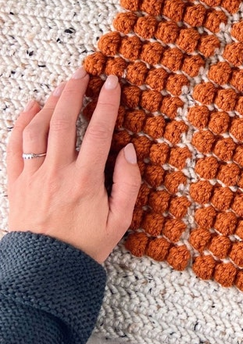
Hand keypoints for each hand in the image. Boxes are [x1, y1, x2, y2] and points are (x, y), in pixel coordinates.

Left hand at [5, 67, 140, 263]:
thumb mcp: (120, 220)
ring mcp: (34, 176)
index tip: (112, 82)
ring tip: (61, 86)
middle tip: (82, 73)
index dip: (107, 103)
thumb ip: (128, 183)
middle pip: (65, 121)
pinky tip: (30, 108)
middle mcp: (58, 172)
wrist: (44, 270)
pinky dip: (21, 123)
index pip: (100, 131)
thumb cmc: (85, 245)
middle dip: (74, 92)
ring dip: (50, 103)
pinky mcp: (17, 183)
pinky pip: (15, 145)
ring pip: (38, 129)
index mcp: (86, 180)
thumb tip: (128, 150)